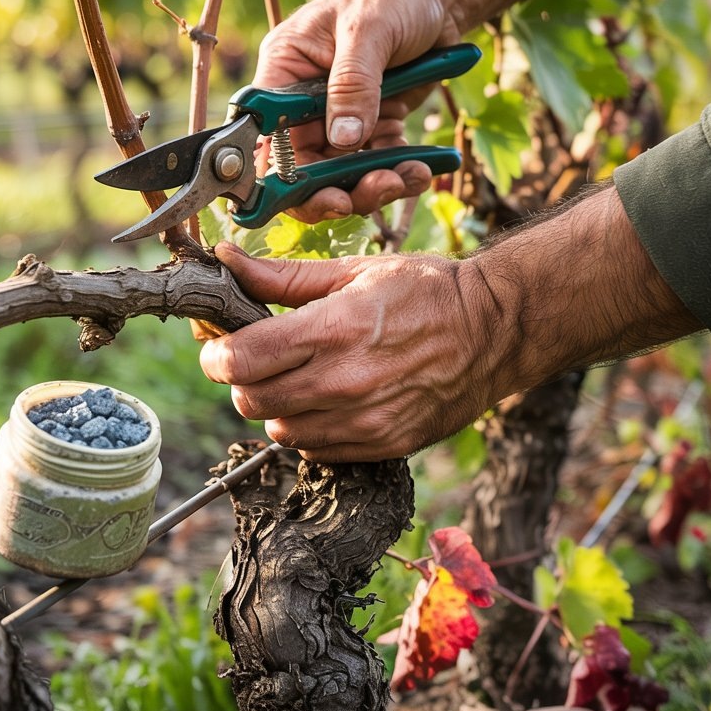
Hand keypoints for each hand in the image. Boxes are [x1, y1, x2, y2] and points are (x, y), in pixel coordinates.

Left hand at [199, 242, 500, 460]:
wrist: (493, 331)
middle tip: (258, 359)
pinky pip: (315, 450)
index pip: (240, 359)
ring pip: (279, 430)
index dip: (217, 353)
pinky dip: (308, 429)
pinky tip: (326, 401)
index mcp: (333, 329)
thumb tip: (227, 259)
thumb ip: (282, 277)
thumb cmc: (425, 291)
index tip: (221, 345)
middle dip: (241, 379)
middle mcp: (344, 381)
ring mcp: (364, 421)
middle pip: (249, 400)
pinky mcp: (382, 445)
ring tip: (297, 378)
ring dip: (275, 406)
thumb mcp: (353, 271)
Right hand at [249, 0, 576, 223]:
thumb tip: (343, 139)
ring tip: (406, 179)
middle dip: (337, 188)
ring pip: (342, 172)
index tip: (315, 196)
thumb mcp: (369, 31)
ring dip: (373, 185)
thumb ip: (353, 85)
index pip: (267, 135)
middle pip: (304, 166)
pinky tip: (421, 169)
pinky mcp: (371, 123)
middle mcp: (303, 101)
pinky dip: (397, 172)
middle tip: (370, 194)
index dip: (282, 175)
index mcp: (284, 71)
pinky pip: (376, 161)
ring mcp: (338, 115)